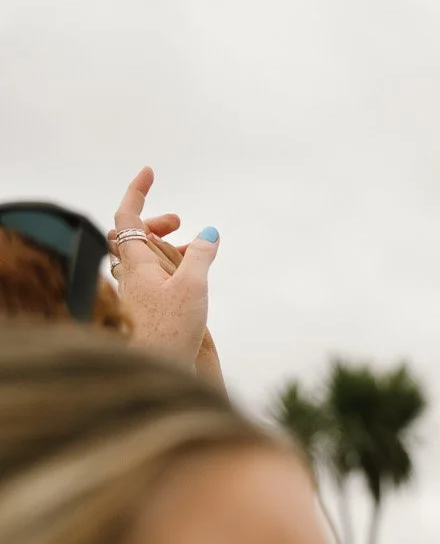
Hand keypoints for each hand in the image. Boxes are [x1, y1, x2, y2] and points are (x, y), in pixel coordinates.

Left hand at [108, 167, 219, 370]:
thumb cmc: (170, 331)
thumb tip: (209, 233)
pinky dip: (165, 269)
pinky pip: (148, 279)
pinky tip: (185, 282)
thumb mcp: (193, 287)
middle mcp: (128, 276)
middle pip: (131, 236)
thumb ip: (201, 256)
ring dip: (163, 247)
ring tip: (189, 250)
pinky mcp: (142, 313)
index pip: (127, 215)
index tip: (149, 172)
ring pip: (140, 259)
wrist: (153, 372)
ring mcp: (133, 295)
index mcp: (135, 262)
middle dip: (155, 222)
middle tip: (178, 221)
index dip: (137, 191)